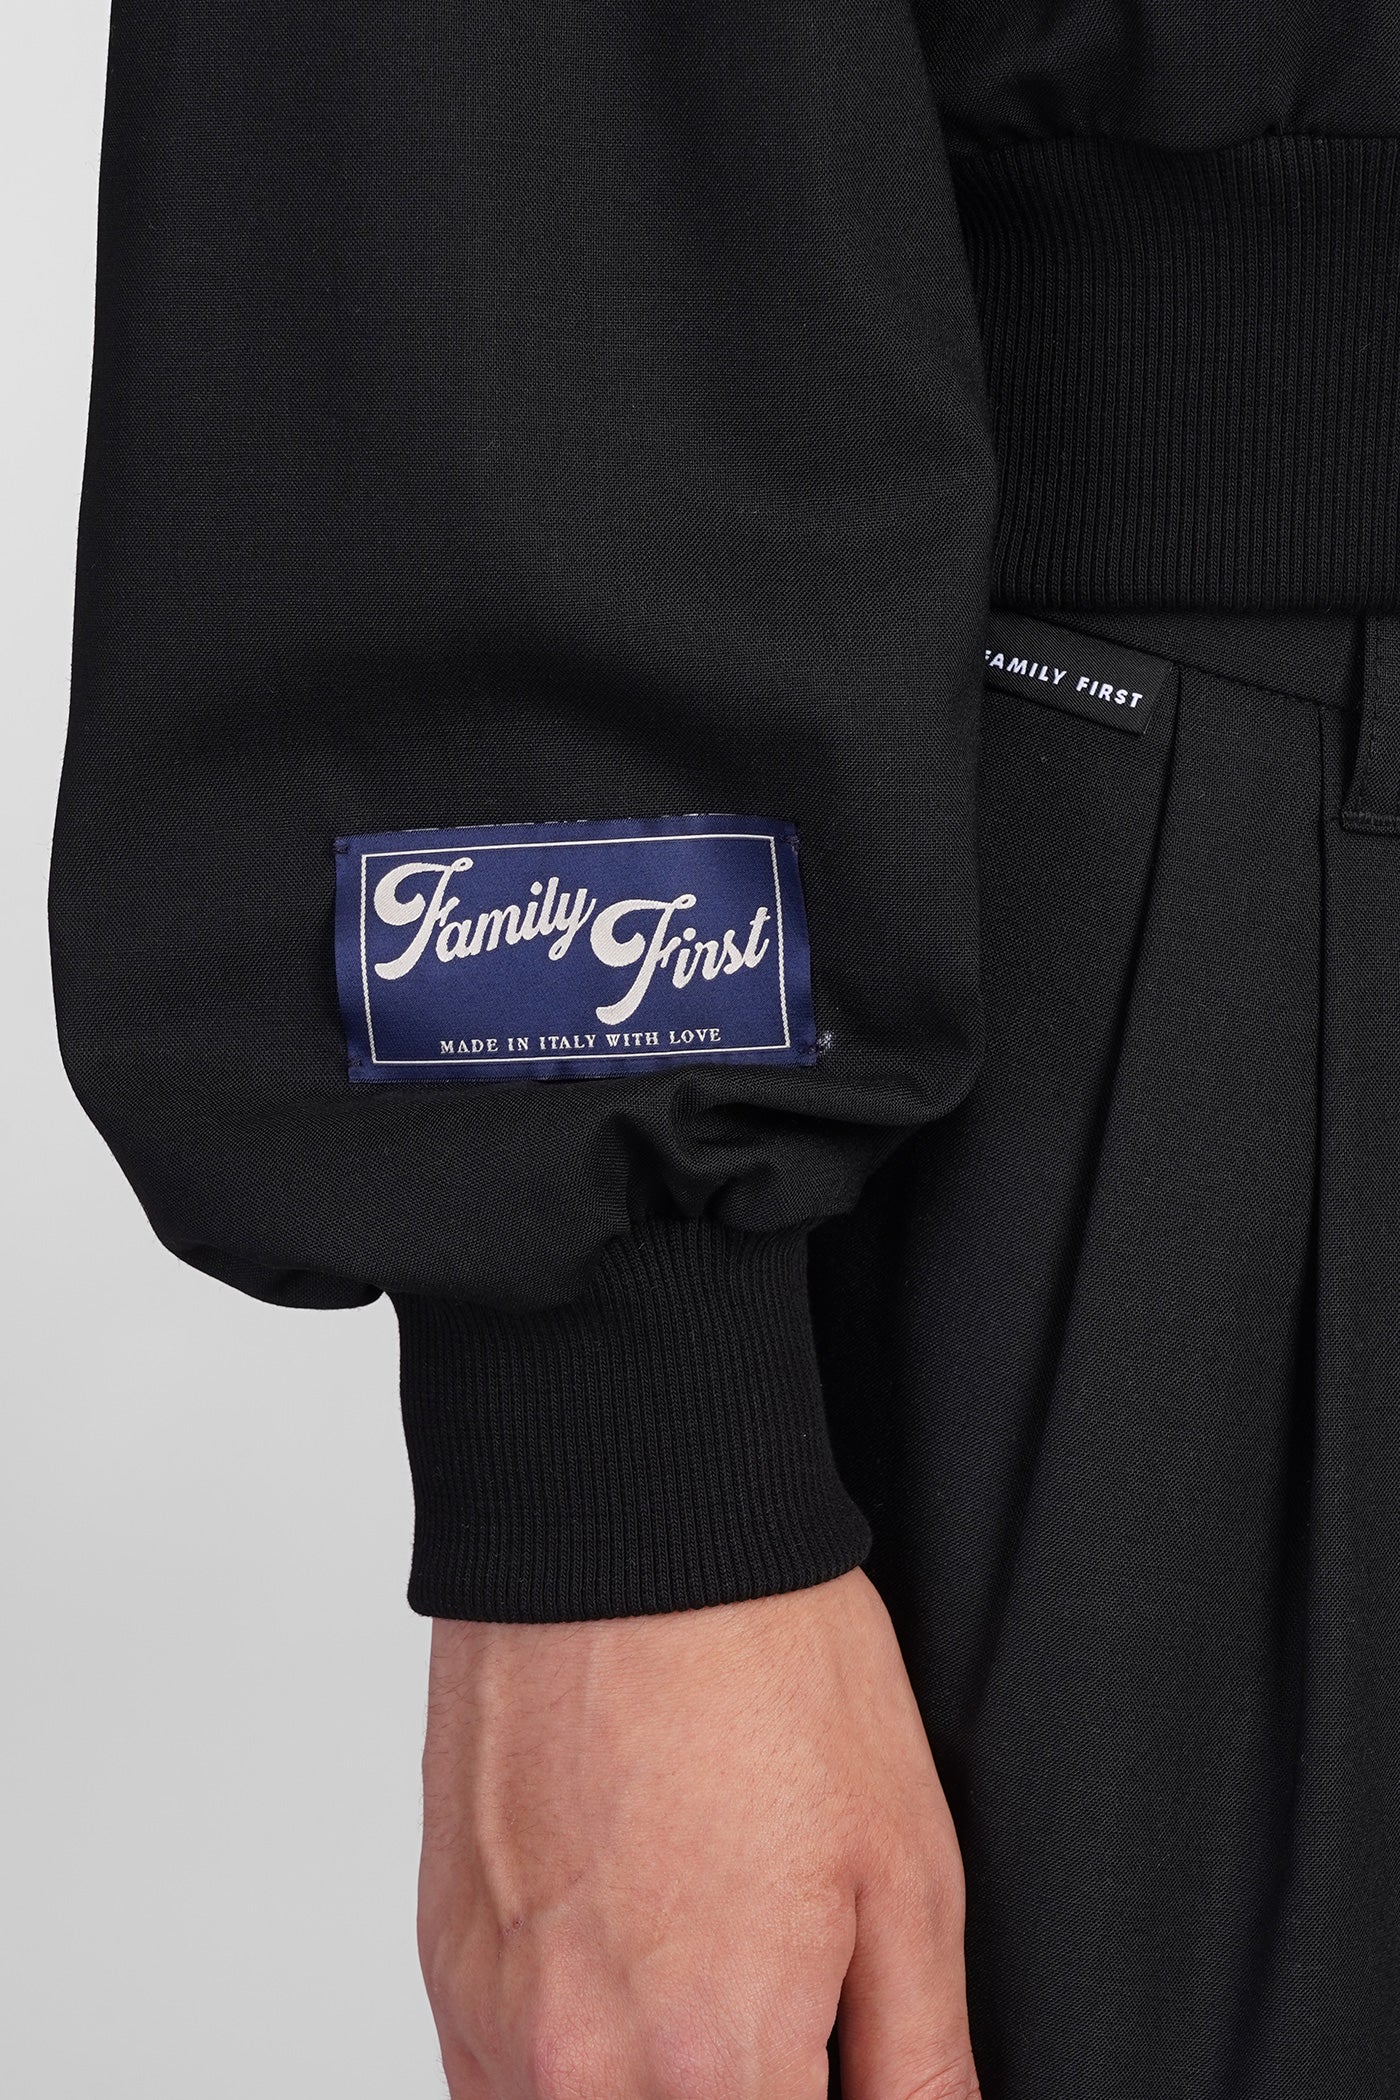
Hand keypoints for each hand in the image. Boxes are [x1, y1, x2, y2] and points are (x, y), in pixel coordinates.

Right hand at [418, 1567, 978, 2098]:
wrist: (619, 1533)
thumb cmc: (760, 1665)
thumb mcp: (906, 1869)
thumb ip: (919, 2068)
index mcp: (716, 2060)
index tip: (837, 2062)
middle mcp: (586, 2073)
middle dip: (751, 2091)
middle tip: (792, 2016)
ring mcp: (499, 2025)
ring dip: (665, 2088)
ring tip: (714, 1973)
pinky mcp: (447, 1973)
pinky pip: (503, 2097)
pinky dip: (577, 2076)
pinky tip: (633, 1986)